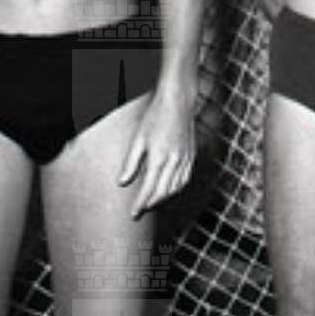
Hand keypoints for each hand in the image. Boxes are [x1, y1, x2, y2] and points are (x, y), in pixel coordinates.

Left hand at [118, 83, 195, 217]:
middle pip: (163, 191)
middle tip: (140, 211)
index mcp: (159, 157)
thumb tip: (122, 181)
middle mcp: (174, 161)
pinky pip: (185, 179)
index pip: (149, 188)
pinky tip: (169, 190)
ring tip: (152, 202)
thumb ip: (131, 162)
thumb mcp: (138, 138)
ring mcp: (185, 159)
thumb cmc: (156, 116)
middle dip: (151, 204)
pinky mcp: (191, 155)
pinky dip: (176, 188)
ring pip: (175, 187)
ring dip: (163, 198)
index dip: (140, 203)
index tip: (133, 213)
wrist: (178, 102)